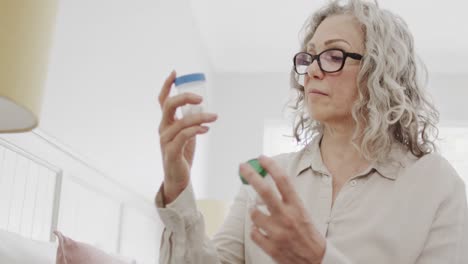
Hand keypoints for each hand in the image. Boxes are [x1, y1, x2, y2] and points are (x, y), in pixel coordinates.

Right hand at [158, 71, 216, 202]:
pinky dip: (195, 129)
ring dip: (199, 117)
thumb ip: (190, 121)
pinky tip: (206, 129)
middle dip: (184, 97)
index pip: (163, 100)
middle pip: (168, 105)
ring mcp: (165, 140)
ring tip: (214, 117)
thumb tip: (202, 108)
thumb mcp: (186, 134)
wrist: (178, 179)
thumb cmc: (182, 155)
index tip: (175, 73)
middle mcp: (163, 129)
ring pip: (180, 122)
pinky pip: (183, 136)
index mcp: (166, 122)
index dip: (167, 85)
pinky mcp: (171, 151)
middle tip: (201, 98)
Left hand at [239, 155, 325, 263]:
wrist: (316, 262)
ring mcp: (278, 233)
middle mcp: (287, 217)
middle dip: (251, 176)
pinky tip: (262, 230)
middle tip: (242, 167)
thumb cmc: (309, 235)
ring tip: (259, 213)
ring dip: (253, 211)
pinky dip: (256, 230)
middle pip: (264, 191)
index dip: (271, 166)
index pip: (283, 181)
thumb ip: (287, 200)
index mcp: (297, 207)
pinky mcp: (271, 247)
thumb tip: (269, 184)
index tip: (261, 158)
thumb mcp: (303, 213)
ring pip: (254, 214)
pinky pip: (254, 232)